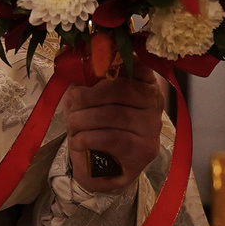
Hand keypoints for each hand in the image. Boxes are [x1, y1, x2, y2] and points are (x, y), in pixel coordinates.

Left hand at [67, 65, 166, 192]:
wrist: (101, 168)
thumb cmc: (96, 127)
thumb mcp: (89, 98)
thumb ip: (87, 78)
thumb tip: (72, 57)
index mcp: (145, 83)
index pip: (133, 66)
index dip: (108, 66)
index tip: (86, 76)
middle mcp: (154, 102)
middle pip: (120, 89)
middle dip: (88, 96)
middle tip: (70, 105)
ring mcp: (152, 127)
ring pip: (114, 114)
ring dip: (84, 119)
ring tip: (72, 125)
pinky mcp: (144, 149)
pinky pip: (112, 138)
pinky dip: (88, 138)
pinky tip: (78, 141)